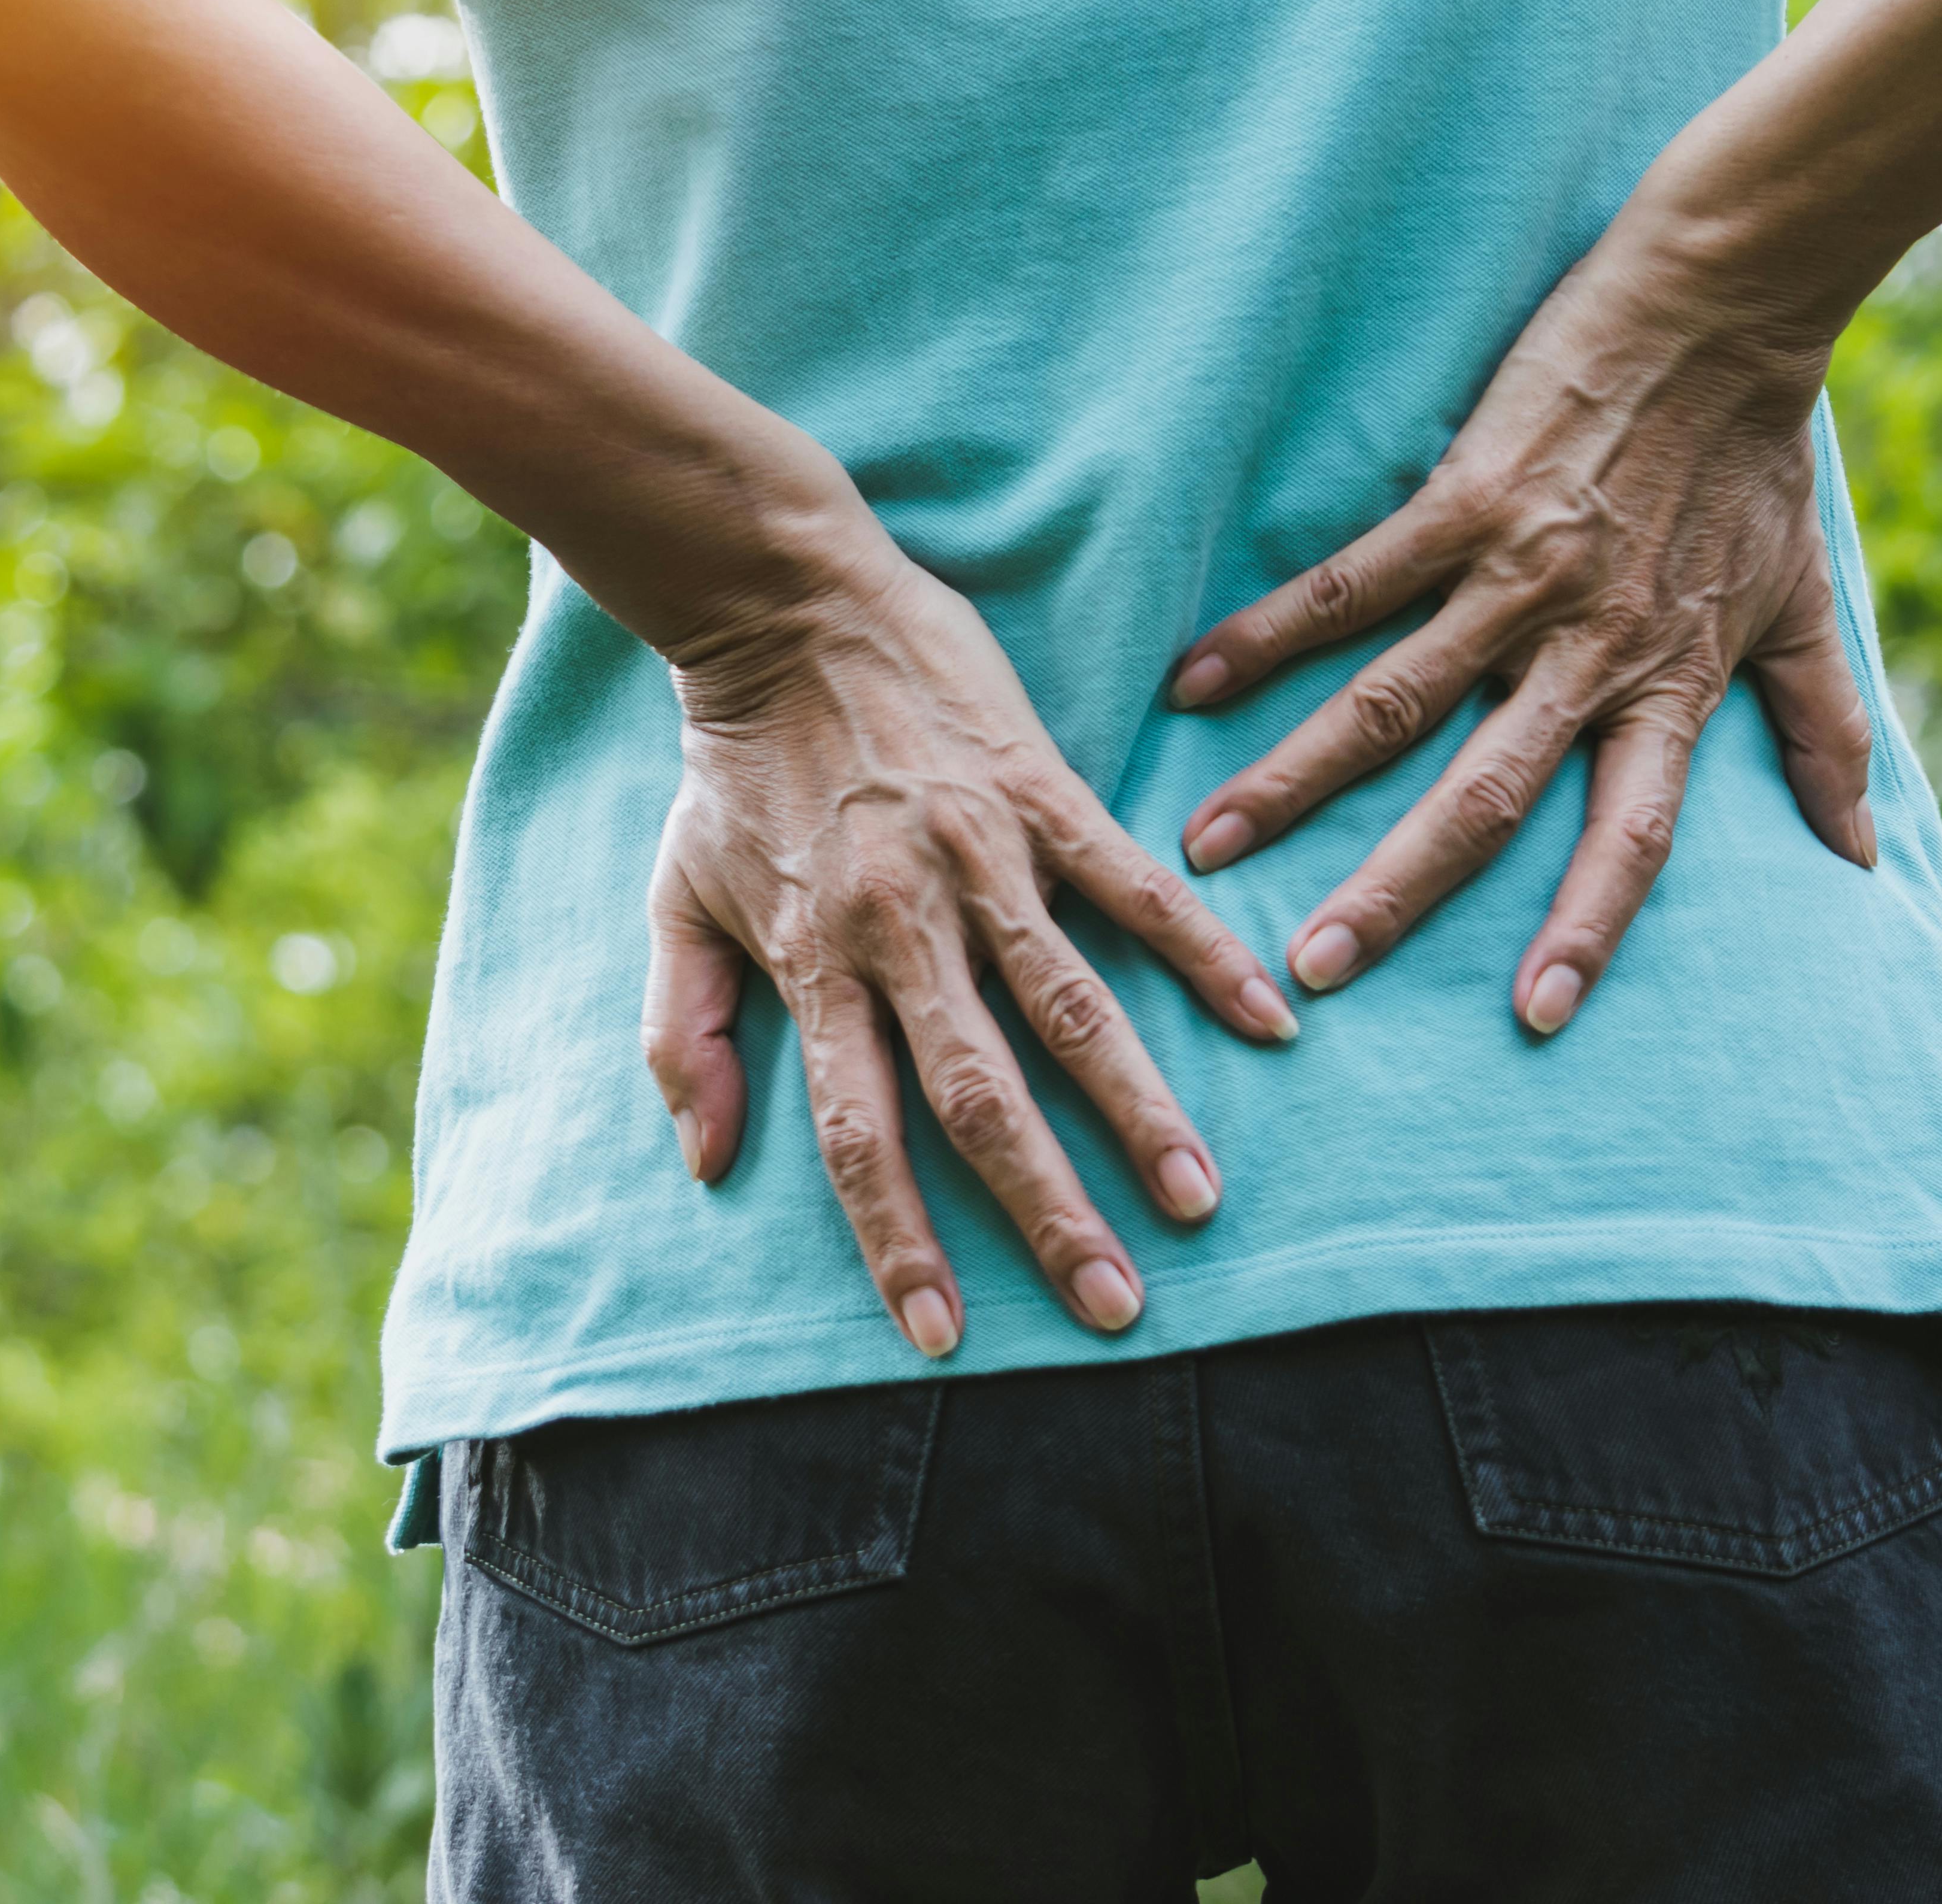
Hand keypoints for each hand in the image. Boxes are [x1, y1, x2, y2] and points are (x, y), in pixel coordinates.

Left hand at [643, 548, 1300, 1358]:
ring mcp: (977, 857)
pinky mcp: (1039, 790)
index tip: (944, 1335)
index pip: (857, 1133)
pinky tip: (1266, 1017)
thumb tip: (708, 1162)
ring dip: (1135, 1108)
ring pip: (1068, 1006)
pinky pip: (1132, 885)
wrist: (780, 606)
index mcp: (813, 964)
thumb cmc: (733, 768)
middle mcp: (899, 925)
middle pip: (978, 1096)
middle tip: (1114, 1308)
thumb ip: (684, 1036)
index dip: (898, 1238)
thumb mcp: (675, 900)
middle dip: (1045, 1210)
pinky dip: (1199, 952)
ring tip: (1197, 1196)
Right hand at [1166, 246, 1879, 1034]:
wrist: (1724, 309)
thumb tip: (1861, 853)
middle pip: (1481, 798)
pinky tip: (1193, 682)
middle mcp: (1587, 648)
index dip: (1586, 929)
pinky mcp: (1461, 501)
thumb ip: (1825, 731)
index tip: (1534, 1020)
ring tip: (1211, 846)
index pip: (1629, 837)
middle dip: (1393, 891)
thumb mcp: (1802, 606)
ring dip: (1295, 781)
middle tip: (1311, 971)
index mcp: (1666, 684)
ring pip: (1392, 705)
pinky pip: (1352, 585)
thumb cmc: (1756, 462)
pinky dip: (1271, 633)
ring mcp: (1517, 576)